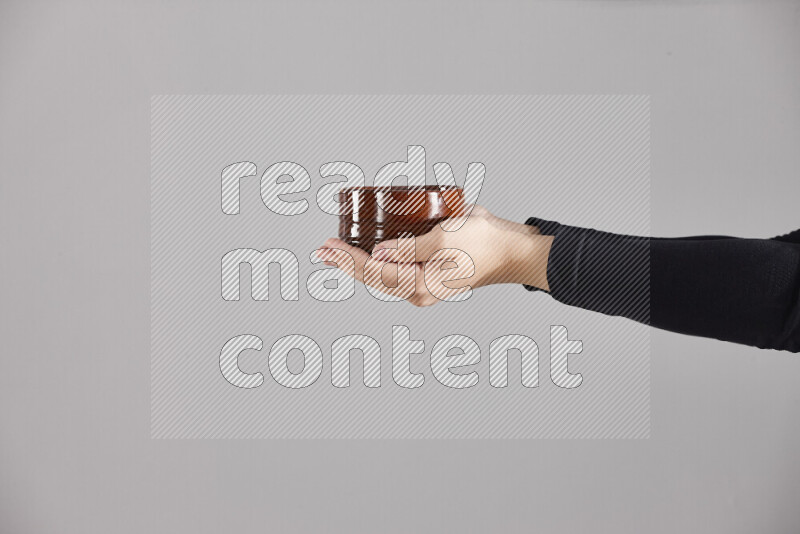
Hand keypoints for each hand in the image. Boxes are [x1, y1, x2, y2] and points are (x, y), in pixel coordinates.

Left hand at [316, 206, 552, 306]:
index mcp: (419, 286)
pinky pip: (397, 273)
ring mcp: (425, 287)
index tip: (328, 247)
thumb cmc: (482, 243)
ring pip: (382, 277)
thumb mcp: (441, 239)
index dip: (347, 259)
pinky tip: (368, 255)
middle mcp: (419, 292)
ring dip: (359, 264)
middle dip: (346, 263)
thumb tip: (378, 254)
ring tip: (337, 252)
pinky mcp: (431, 277)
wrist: (512, 250)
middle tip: (322, 249)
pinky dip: (378, 263)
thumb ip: (407, 248)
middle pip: (373, 278)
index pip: (373, 272)